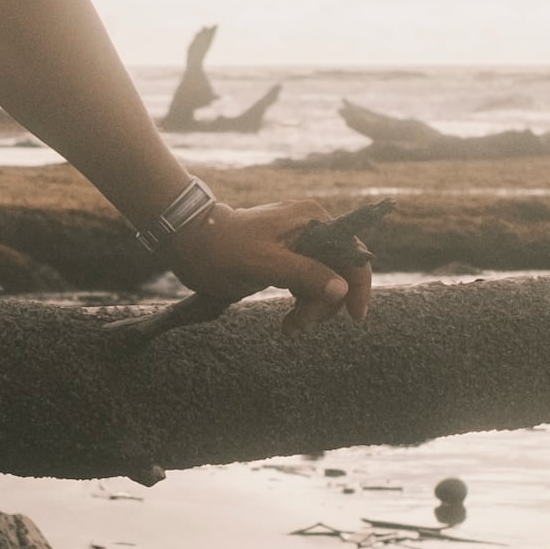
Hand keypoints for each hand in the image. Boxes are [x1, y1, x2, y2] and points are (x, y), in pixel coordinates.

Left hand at [168, 202, 372, 327]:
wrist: (190, 242)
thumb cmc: (223, 249)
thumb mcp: (264, 263)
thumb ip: (304, 273)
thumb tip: (342, 288)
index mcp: (313, 220)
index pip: (352, 254)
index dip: (359, 286)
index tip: (355, 317)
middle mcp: (313, 229)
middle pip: (340, 274)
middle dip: (324, 304)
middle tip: (299, 325)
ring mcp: (301, 245)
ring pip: (326, 285)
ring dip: (312, 310)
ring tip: (290, 327)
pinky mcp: (289, 260)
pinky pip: (309, 287)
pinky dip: (302, 307)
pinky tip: (289, 322)